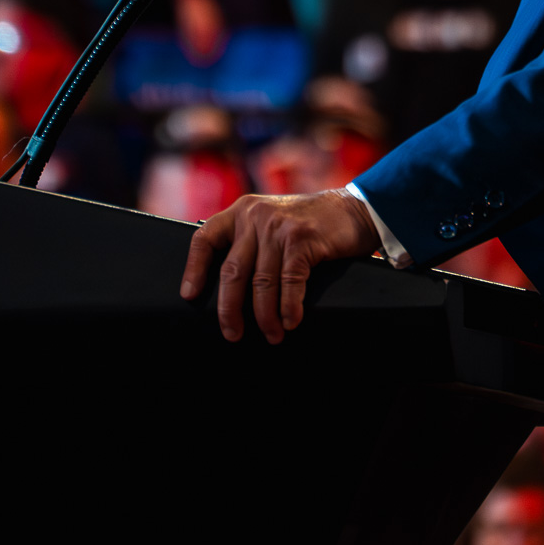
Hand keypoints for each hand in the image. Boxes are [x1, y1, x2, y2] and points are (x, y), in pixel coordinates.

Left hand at [179, 188, 379, 340]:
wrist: (353, 209)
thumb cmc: (310, 223)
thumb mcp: (272, 220)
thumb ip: (250, 241)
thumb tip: (229, 289)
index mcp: (242, 211)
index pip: (206, 237)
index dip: (194, 268)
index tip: (190, 295)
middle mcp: (256, 216)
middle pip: (232, 270)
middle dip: (230, 309)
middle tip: (232, 333)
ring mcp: (279, 227)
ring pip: (261, 282)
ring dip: (265, 316)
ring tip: (271, 335)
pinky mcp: (302, 239)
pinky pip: (289, 282)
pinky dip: (289, 307)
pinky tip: (290, 322)